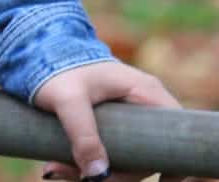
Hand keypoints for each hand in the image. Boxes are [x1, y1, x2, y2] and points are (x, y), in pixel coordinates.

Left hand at [32, 60, 200, 181]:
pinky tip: (62, 167)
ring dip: (97, 172)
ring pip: (128, 157)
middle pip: (150, 155)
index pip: (180, 135)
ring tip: (56, 169)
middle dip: (119, 175)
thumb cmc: (57, 68)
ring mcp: (132, 114)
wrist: (38, 50)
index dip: (178, 166)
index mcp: (146, 92)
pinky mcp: (115, 123)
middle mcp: (146, 103)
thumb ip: (82, 133)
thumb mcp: (68, 100)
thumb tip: (98, 176)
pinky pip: (112, 152)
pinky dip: (91, 163)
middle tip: (82, 180)